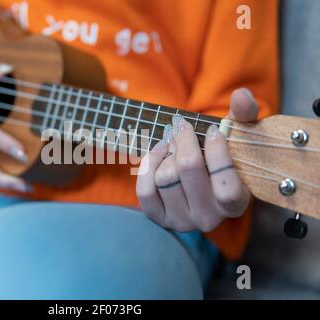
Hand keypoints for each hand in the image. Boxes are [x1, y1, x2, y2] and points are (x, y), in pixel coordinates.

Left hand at [136, 88, 257, 231]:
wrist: (200, 176)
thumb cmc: (220, 154)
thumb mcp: (237, 136)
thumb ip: (244, 115)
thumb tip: (241, 96)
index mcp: (235, 204)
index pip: (226, 185)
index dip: (216, 151)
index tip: (212, 131)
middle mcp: (210, 218)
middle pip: (188, 170)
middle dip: (183, 141)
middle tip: (183, 128)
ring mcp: (183, 221)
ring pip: (165, 177)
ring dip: (165, 151)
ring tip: (171, 142)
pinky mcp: (159, 218)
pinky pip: (145, 190)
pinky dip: (148, 165)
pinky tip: (158, 153)